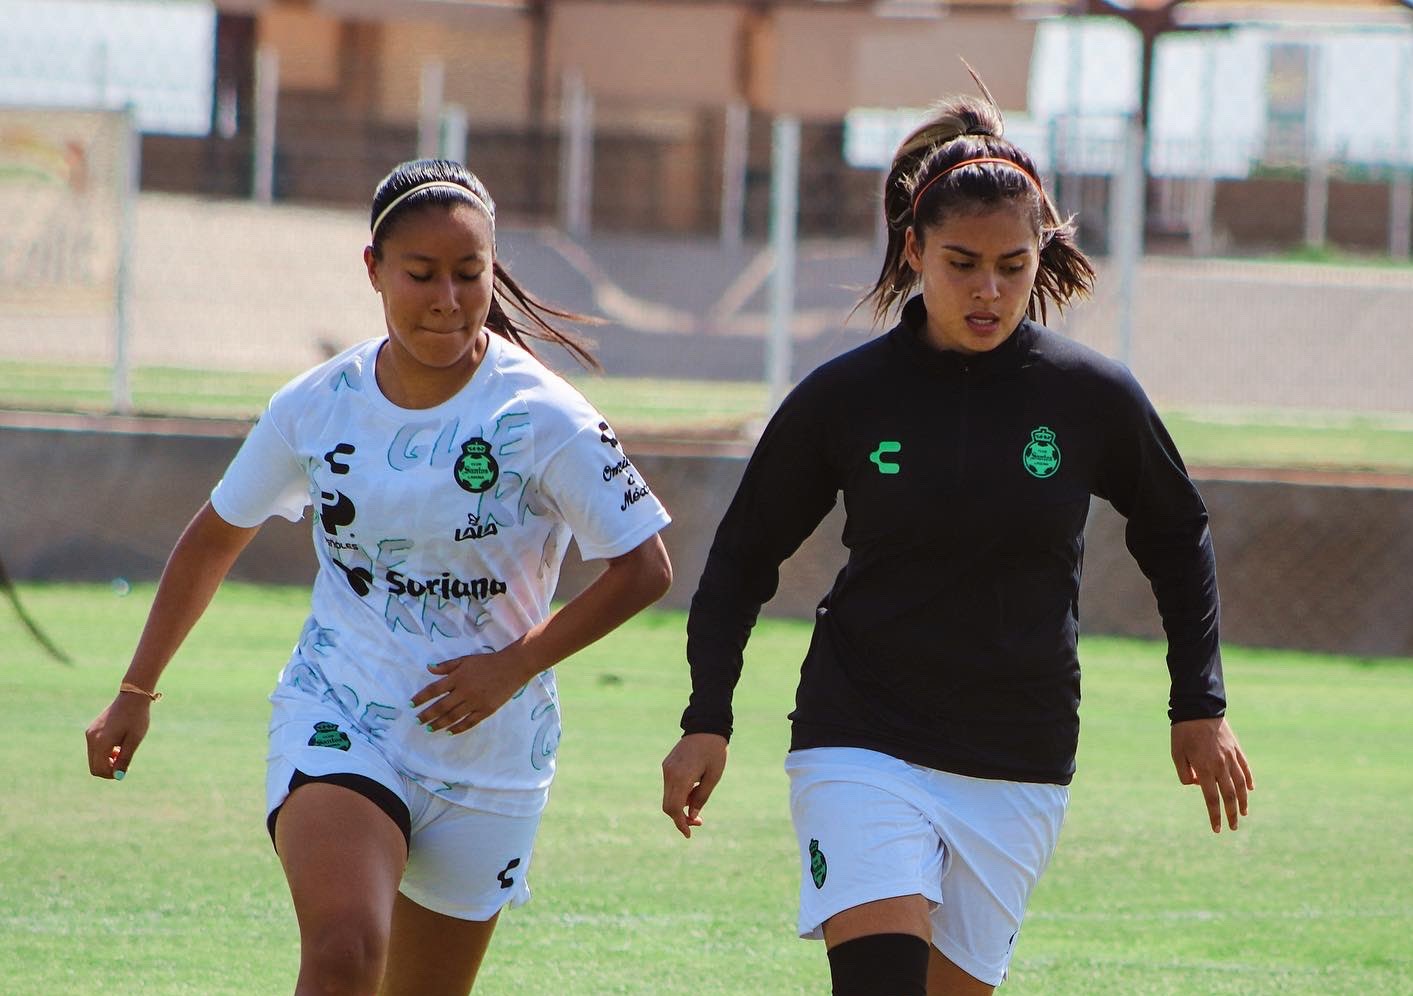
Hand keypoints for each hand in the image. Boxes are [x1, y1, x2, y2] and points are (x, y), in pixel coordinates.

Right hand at [85, 694, 152, 779]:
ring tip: (122, 750)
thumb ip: (125, 758)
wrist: (132, 697)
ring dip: (106, 760)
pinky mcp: (91, 730)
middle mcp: (92, 738)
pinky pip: (94, 748)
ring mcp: (90, 733)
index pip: (99, 769)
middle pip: (94, 766)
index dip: (111, 774)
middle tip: (123, 763)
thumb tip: (118, 775)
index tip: (124, 769)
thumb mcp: (134, 740)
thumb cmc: (136, 719)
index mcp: (102, 742)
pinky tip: (117, 743)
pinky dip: (103, 752)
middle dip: (107, 769)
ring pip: (93, 758)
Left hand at [412, 648, 536, 734]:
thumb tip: (428, 668)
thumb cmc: (487, 662)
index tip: (411, 704)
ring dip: (438, 724)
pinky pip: (469, 722)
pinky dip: (458, 728)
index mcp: (458, 678)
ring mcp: (475, 702)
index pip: (434, 690)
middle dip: (427, 715)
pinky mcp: (486, 710)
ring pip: (452, 717)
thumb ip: (447, 665)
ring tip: (429, 729)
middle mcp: (464, 691)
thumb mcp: (466, 659)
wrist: (512, 667)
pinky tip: (449, 732)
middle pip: (441, 706)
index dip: (421, 698)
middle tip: (417, 721)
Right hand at [661, 733, 728, 838]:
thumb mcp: (713, 776)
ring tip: (699, 797)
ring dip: (681, 804)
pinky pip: (669, 786)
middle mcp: (669, 773)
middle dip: (680, 817)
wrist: (706, 726)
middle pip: (668, 806)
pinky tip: (693, 786)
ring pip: (668, 796)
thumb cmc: (714, 751)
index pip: (675, 808)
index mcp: (682, 777)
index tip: (688, 834)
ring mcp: (666, 768)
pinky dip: (679, 793)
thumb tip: (692, 814)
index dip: (680, 823)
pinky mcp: (667, 764)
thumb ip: (701, 797)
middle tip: (698, 820)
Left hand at [1170, 717, 1253, 832]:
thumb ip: (1186, 774)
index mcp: (1205, 768)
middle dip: (1232, 814)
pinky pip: (1245, 768)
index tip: (1217, 829)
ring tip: (1244, 813)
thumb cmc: (1183, 732)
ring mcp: (1231, 757)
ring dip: (1244, 801)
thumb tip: (1199, 785)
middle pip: (1230, 796)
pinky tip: (1251, 789)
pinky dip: (1249, 780)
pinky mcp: (1236, 749)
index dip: (1215, 815)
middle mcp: (1221, 765)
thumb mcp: (1176, 754)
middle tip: (1233, 827)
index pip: (1211, 798)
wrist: (1198, 708)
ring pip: (1242, 784)